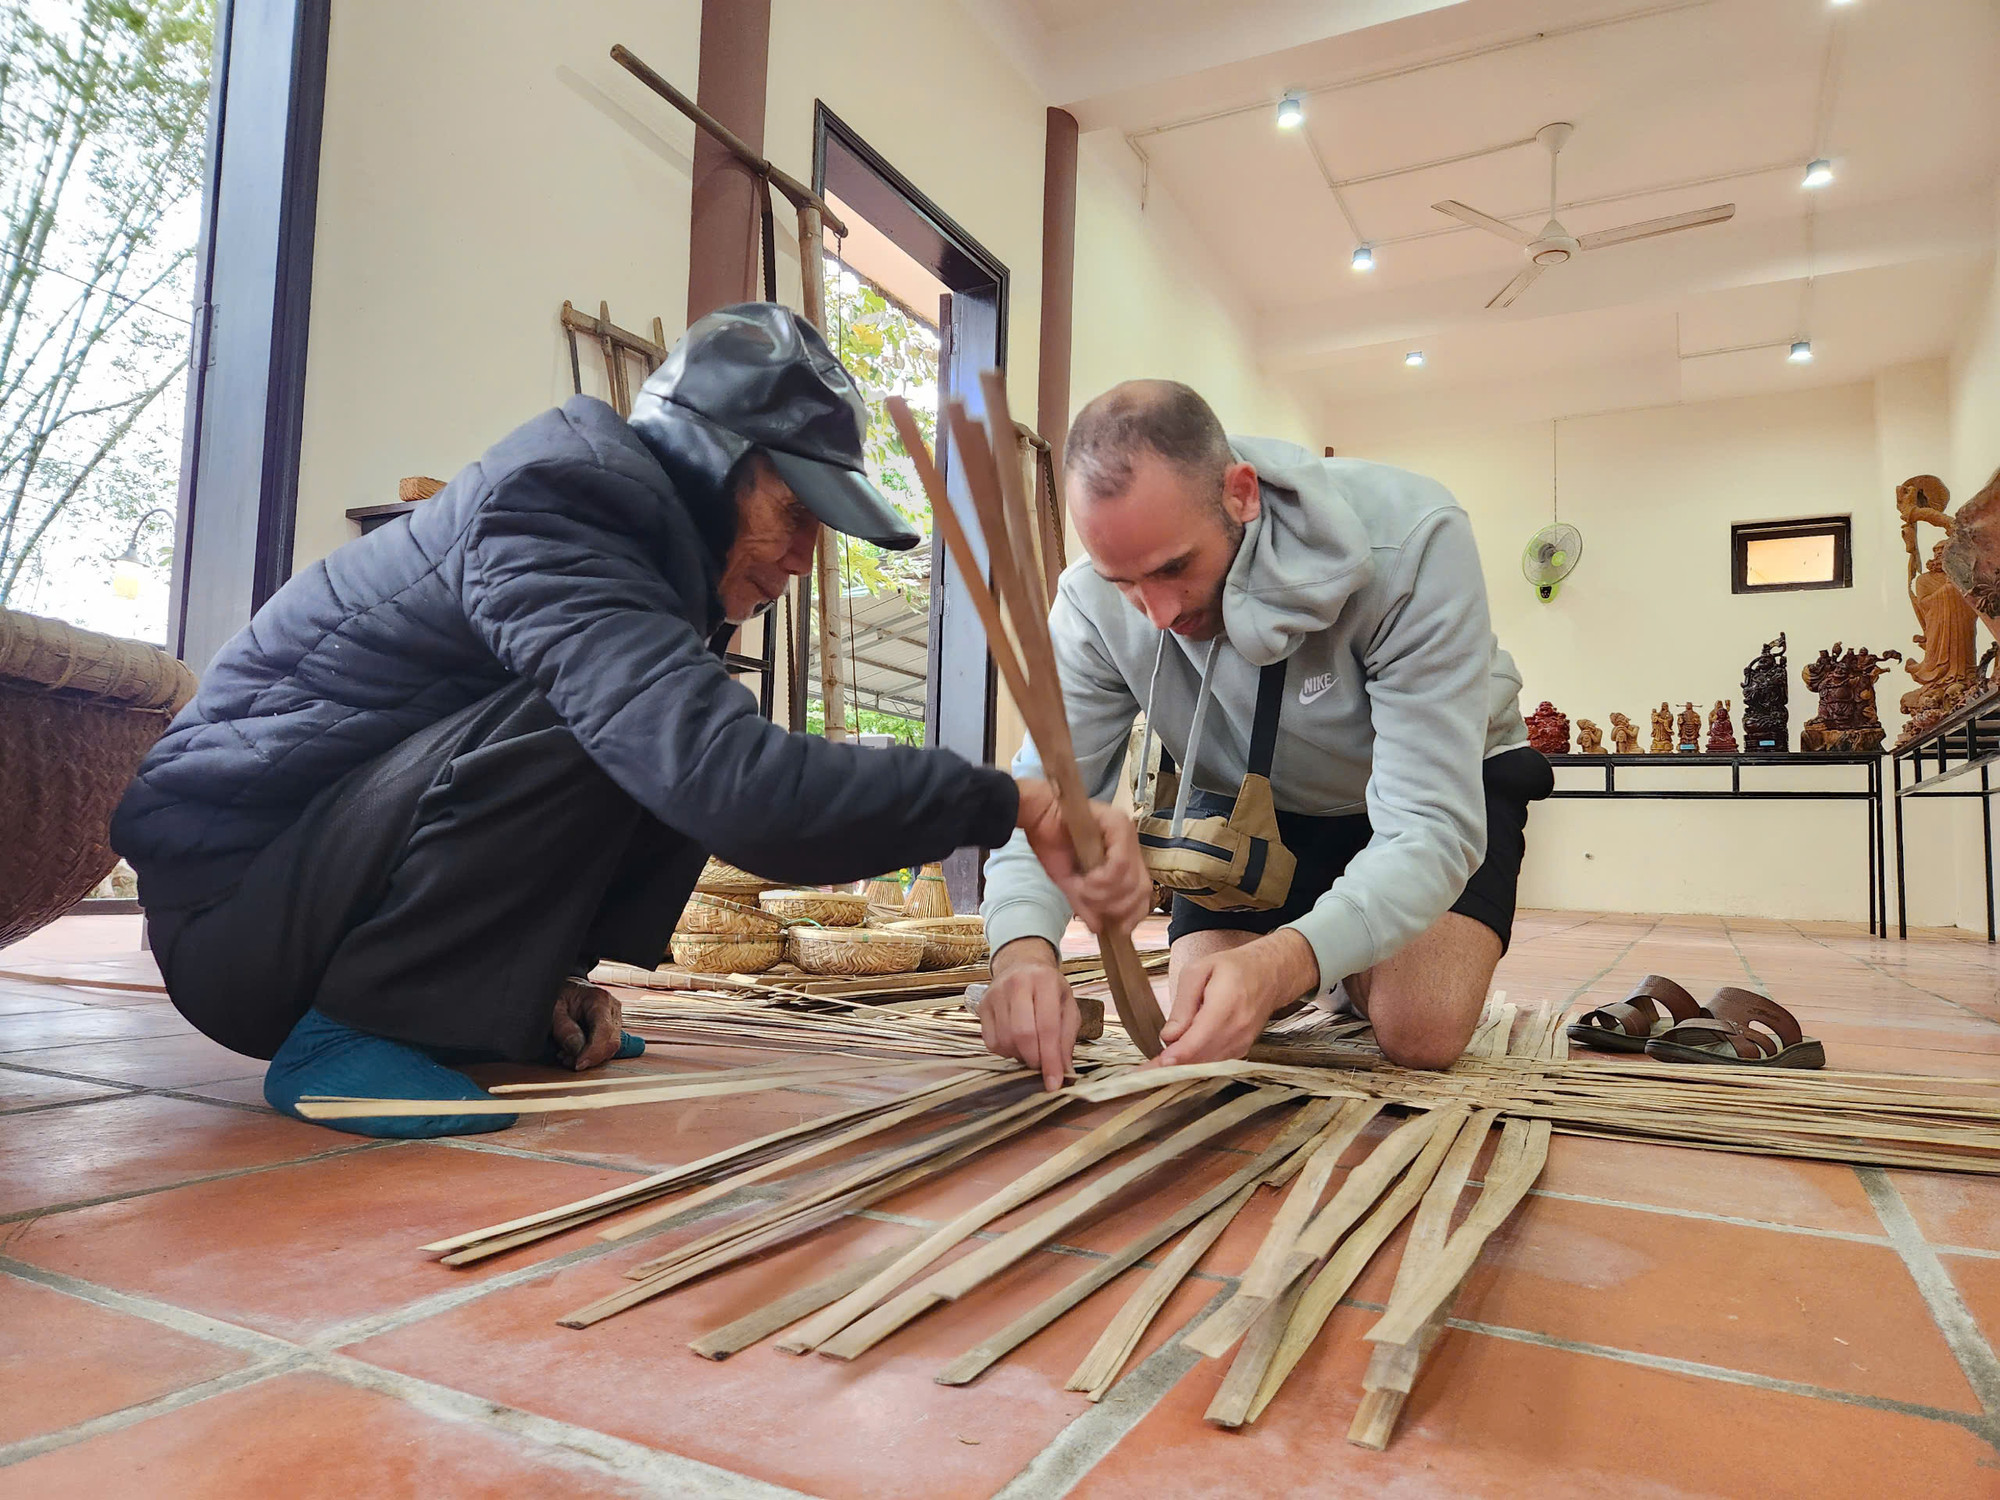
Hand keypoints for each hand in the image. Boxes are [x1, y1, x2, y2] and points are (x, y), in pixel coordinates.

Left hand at [551, 979, 624, 1070]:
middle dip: (590, 1058)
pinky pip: (606, 1047)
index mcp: (600, 999)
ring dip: (589, 1058)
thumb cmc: (559, 994)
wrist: (566, 987)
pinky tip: (575, 1052)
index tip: (578, 1065)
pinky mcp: (612, 1028)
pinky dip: (591, 1055)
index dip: (593, 1052)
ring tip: (566, 1055)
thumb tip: (577, 1051)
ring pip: (610, 1048)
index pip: (604, 1031)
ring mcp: (616, 1018)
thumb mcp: (554, 1009)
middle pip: (611, 1042)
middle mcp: (613, 1009)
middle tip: (566, 1060)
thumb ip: (564, 1029)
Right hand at [977, 938, 1080, 1090]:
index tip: (1054, 1083)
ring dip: (1019, 1056)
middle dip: (1034, 1059)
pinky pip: (991, 1042)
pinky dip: (1005, 1051)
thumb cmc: (1050, 990)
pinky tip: (1015, 1043)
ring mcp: (995, 994)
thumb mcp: (1068, 1008)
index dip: (1051, 1059)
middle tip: (1042, 1065)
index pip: (1048, 1027)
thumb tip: (1064, 1072)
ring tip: (1031, 1050)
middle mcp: (1017, 983)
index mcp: (1045, 981)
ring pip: (1005, 1040)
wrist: (1022, 966)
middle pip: (1022, 1034)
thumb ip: (1067, 1039)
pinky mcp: (982, 1005)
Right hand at [1015, 779, 1152, 935]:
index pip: (1144, 892)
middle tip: (1092, 907)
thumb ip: (1087, 905)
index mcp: (1124, 856)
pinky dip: (1102, 880)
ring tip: (1082, 890)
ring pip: (1130, 879)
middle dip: (1116, 907)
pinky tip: (1086, 881)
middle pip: (1141, 889)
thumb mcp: (1070, 884)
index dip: (1133, 915)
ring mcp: (1127, 832)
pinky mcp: (1117, 824)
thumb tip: (1098, 929)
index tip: (1117, 928)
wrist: (1036, 816)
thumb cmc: (1051, 844)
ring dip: (1104, 895)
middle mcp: (1130, 844)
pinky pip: (1119, 865)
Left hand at [1147, 930, 1319, 1067]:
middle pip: (1201, 1057)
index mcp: (1226, 1004)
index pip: (1198, 1039)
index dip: (1176, 1056)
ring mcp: (1242, 1042)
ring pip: (1207, 1065)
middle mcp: (1238, 1029)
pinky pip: (1215, 1063)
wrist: (1269, 974)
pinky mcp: (1241, 1050)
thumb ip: (1183, 1004)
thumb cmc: (1232, 968)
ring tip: (1152, 1071)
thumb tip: (1169, 1036)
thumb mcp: (1199, 971)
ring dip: (1180, 1069)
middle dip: (1170, 1068)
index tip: (1156, 1066)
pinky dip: (1195, 1064)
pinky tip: (1175, 1063)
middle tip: (1141, 1073)